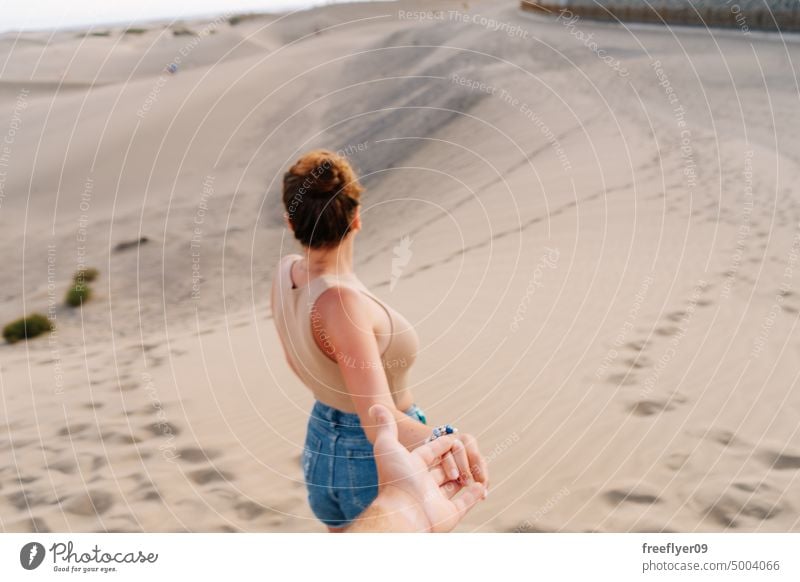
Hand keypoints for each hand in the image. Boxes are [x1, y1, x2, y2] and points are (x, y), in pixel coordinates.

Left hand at [368, 404, 487, 531]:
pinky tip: (481, 485)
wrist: (402, 511)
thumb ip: (385, 425)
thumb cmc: (395, 478)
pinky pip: (465, 503)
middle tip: (466, 455)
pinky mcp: (449, 515)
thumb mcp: (387, 446)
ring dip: (468, 475)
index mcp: (413, 469)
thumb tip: (373, 406)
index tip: (453, 439)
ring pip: (457, 484)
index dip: (444, 445)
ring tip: (476, 468)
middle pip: (446, 468)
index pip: (432, 452)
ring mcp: (436, 500)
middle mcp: (424, 484)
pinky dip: (474, 494)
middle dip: (458, 461)